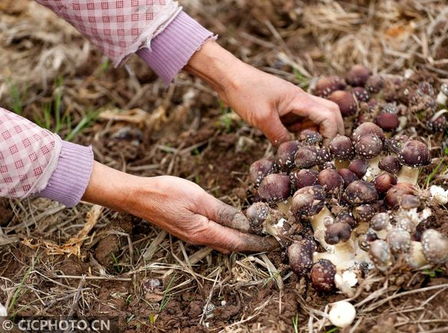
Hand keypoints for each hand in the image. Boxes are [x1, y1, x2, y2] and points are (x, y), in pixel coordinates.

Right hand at [83, 162, 278, 252]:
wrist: (138, 196)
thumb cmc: (167, 193)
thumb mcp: (199, 199)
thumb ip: (223, 211)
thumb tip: (244, 222)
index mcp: (204, 233)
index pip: (238, 242)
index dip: (257, 243)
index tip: (273, 242)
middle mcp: (200, 239)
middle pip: (231, 246)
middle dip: (251, 244)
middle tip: (269, 237)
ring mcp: (193, 235)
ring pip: (223, 242)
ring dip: (240, 239)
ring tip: (257, 232)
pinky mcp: (188, 229)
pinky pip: (213, 236)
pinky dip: (228, 233)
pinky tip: (232, 225)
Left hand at [186, 41, 343, 144]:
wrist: (227, 77)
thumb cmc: (245, 91)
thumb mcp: (262, 118)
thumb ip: (279, 136)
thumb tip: (290, 151)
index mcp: (300, 98)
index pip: (329, 115)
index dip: (332, 133)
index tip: (325, 149)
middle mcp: (300, 100)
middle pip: (328, 113)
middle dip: (331, 132)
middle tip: (324, 151)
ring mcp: (291, 104)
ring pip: (313, 119)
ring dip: (313, 134)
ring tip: (306, 151)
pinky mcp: (281, 109)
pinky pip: (297, 122)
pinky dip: (298, 133)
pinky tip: (290, 144)